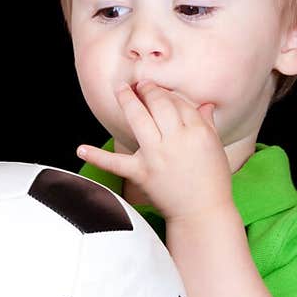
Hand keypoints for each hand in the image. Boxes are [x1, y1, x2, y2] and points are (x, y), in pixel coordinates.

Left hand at [77, 81, 233, 222]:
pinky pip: (116, 163)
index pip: (179, 103)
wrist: (203, 213)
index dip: (168, 93)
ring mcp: (156, 156)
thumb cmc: (213, 180)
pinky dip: (97, 156)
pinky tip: (81, 149)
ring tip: (120, 89)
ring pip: (138, 119)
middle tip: (140, 84)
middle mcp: (176, 140)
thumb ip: (207, 123)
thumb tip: (204, 104)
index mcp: (198, 132)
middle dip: (148, 90)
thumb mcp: (215, 148)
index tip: (161, 90)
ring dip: (127, 100)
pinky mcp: (141, 173)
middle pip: (159, 104)